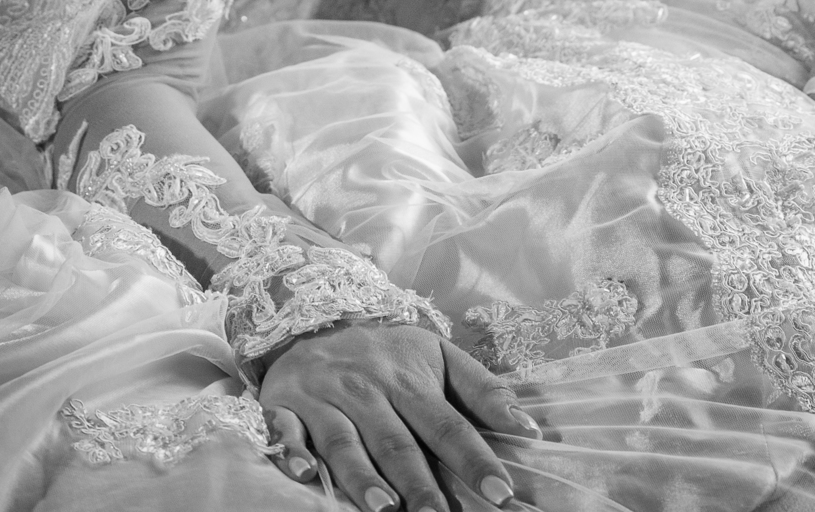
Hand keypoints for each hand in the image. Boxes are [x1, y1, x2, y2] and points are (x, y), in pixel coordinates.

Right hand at [259, 319, 538, 506]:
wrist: (315, 322)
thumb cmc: (386, 354)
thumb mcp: (438, 357)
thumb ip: (483, 390)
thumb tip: (529, 428)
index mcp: (408, 380)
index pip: (447, 424)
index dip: (474, 458)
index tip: (501, 492)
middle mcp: (367, 390)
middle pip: (396, 442)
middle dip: (419, 483)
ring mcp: (324, 399)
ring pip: (345, 442)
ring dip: (362, 477)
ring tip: (385, 509)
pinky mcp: (284, 407)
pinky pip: (286, 432)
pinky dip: (293, 452)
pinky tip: (305, 474)